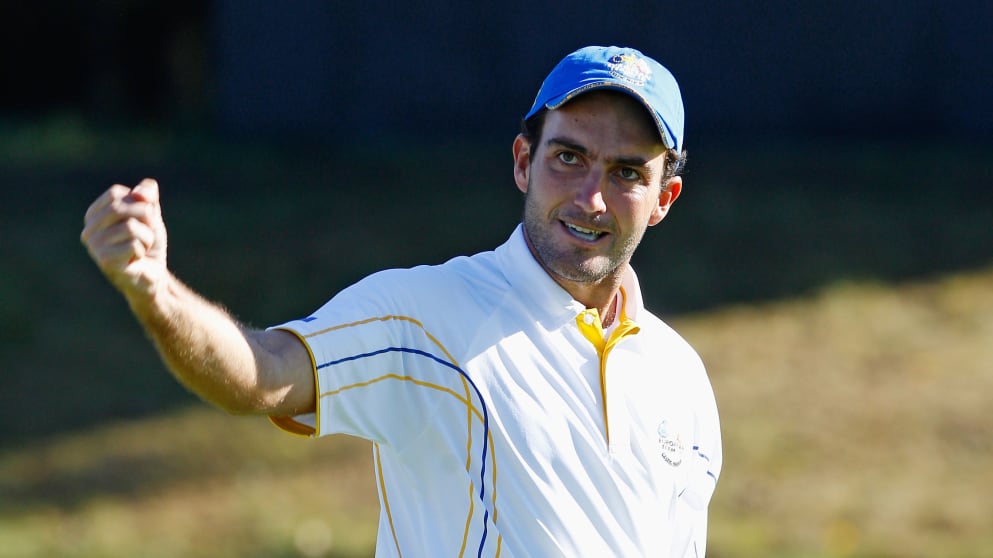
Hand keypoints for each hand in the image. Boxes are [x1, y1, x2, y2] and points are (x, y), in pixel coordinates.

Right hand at [81, 178, 168, 298]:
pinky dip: (143, 249)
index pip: (115, 193)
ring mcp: (94, 247)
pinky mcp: (105, 261)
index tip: (139, 221)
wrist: (153, 275)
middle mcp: (88, 230)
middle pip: (121, 207)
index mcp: (93, 215)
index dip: (137, 204)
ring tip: (140, 248)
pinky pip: (134, 244)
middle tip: (144, 235)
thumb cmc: (148, 243)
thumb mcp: (150, 213)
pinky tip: (136, 259)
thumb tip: (140, 194)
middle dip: (145, 219)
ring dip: (147, 237)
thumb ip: (147, 195)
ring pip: (131, 226)